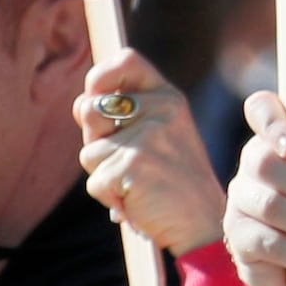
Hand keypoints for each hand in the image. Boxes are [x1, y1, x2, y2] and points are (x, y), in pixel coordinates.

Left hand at [76, 52, 224, 255]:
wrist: (204, 224)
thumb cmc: (174, 183)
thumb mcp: (160, 136)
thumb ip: (122, 116)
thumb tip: (81, 106)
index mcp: (169, 98)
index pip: (127, 60)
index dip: (101, 75)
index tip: (97, 95)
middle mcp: (161, 111)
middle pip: (90, 110)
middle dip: (95, 140)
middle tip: (128, 161)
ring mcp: (147, 138)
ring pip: (89, 153)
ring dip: (104, 176)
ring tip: (137, 184)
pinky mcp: (133, 166)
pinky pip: (95, 182)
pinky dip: (109, 198)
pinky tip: (137, 201)